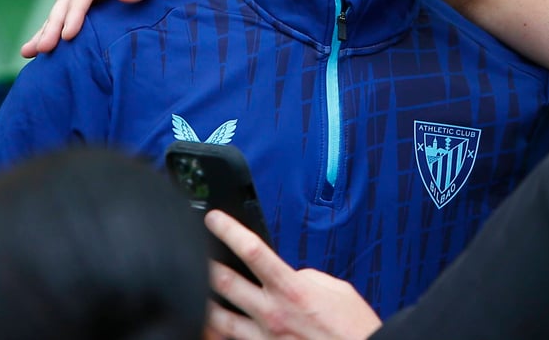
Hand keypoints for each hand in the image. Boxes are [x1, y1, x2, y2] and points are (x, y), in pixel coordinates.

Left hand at [204, 210, 381, 339]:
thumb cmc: (352, 329)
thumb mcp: (336, 289)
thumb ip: (306, 277)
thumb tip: (290, 275)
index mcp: (292, 289)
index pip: (253, 250)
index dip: (229, 231)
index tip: (215, 220)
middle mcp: (272, 313)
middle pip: (225, 283)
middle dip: (206, 264)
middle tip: (196, 253)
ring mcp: (264, 338)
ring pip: (219, 320)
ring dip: (206, 304)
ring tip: (197, 293)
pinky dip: (219, 334)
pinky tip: (213, 327)